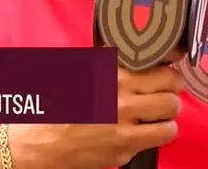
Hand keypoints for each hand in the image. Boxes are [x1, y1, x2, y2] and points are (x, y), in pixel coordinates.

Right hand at [5, 54, 184, 168]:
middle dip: (172, 92)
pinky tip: (139, 131)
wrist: (35, 144)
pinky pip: (152, 143)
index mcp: (111, 76)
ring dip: (167, 118)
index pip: (161, 68)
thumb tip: (138, 55)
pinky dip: (151, 137)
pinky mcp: (123, 152)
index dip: (170, 68)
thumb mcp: (78, 74)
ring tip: (157, 115)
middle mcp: (121, 102)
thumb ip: (107, 65)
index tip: (171, 67)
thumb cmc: (54, 107)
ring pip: (170, 124)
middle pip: (172, 94)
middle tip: (166, 91)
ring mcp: (124, 131)